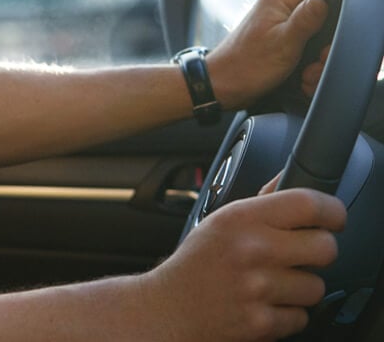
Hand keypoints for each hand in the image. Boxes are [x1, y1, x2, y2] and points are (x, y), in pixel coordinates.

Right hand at [144, 188, 345, 341]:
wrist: (169, 308)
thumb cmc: (197, 263)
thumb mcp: (220, 220)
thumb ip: (260, 202)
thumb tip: (287, 180)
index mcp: (242, 218)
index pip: (308, 204)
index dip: (332, 211)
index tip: (334, 218)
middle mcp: (252, 250)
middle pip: (325, 247)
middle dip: (318, 252)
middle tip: (300, 254)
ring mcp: (258, 288)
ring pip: (316, 287)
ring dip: (300, 288)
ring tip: (272, 283)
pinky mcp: (261, 322)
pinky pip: (301, 317)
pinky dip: (287, 314)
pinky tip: (264, 304)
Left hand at [206, 0, 327, 109]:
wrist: (222, 85)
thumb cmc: (246, 65)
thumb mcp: (283, 43)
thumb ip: (306, 19)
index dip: (336, 4)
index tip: (333, 30)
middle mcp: (280, 4)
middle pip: (324, 11)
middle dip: (326, 38)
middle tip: (318, 58)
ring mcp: (280, 20)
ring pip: (318, 31)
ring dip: (318, 53)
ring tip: (307, 71)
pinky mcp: (281, 37)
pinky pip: (306, 43)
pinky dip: (308, 59)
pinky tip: (302, 74)